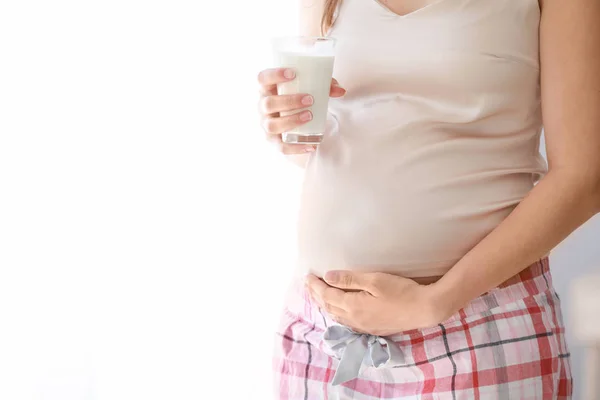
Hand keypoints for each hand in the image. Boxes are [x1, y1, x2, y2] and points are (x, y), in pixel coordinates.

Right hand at [257, 68, 344, 153]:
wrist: (293, 121)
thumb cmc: (298, 98)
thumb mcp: (309, 89)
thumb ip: (325, 86)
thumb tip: (341, 91)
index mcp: (267, 89)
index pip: (262, 78)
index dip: (274, 75)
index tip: (293, 73)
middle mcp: (263, 107)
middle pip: (268, 103)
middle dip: (289, 101)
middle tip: (309, 99)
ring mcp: (266, 125)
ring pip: (272, 126)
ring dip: (290, 121)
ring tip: (309, 116)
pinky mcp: (274, 141)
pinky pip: (282, 147)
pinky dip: (296, 148)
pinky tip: (311, 145)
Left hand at [305, 271, 450, 335]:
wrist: (425, 309)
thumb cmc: (401, 291)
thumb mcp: (374, 280)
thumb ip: (349, 279)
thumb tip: (328, 277)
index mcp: (353, 306)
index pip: (327, 295)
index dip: (315, 286)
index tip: (308, 276)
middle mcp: (355, 319)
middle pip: (328, 307)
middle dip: (315, 295)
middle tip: (308, 285)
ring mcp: (364, 326)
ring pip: (336, 316)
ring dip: (324, 305)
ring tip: (317, 296)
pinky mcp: (372, 329)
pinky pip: (346, 322)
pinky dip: (336, 313)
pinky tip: (337, 310)